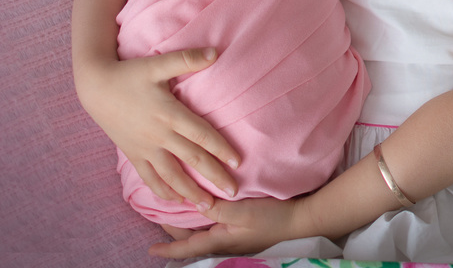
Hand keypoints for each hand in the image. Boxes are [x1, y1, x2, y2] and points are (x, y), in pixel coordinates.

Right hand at [76, 47, 240, 206]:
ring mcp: (145, 147)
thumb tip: (215, 52)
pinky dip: (163, 190)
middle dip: (213, 177)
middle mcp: (159, 135)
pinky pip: (149, 177)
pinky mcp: (133, 154)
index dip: (221, 149)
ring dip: (190, 192)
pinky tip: (175, 200)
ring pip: (171, 175)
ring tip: (207, 206)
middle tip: (233, 192)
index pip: (201, 135)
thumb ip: (186, 59)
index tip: (238, 163)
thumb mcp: (157, 64)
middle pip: (192, 159)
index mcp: (169, 114)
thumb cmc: (129, 73)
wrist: (95, 87)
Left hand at [148, 196, 308, 259]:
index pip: (188, 248)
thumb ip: (217, 208)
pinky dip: (204, 224)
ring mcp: (235, 239)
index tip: (151, 249)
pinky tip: (205, 215)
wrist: (301, 221)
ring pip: (204, 236)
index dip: (168, 248)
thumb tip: (193, 203)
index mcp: (221, 240)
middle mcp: (225, 243)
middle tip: (162, 220)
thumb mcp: (242, 210)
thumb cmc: (272, 217)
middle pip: (193, 242)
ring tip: (178, 218)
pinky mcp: (243, 232)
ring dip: (189, 230)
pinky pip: (216, 230)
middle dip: (176, 236)